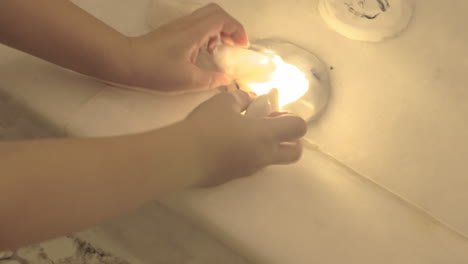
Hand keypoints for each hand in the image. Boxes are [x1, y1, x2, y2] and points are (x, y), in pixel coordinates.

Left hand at [124, 3, 248, 91]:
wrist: (126, 62)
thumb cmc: (156, 70)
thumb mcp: (188, 80)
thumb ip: (211, 80)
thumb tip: (226, 80)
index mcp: (194, 31)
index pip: (222, 19)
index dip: (236, 29)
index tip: (242, 47)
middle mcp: (188, 24)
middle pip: (215, 13)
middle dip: (229, 28)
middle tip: (234, 46)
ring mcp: (179, 27)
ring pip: (206, 19)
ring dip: (218, 33)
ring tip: (219, 53)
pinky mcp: (172, 33)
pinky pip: (196, 27)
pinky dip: (206, 36)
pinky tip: (202, 55)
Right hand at [183, 90, 307, 186]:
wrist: (184, 157)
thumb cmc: (208, 125)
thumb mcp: (224, 102)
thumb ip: (242, 99)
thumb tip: (250, 100)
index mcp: (267, 135)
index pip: (299, 128)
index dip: (293, 118)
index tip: (273, 113)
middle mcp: (264, 156)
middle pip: (295, 153)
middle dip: (292, 141)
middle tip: (271, 128)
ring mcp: (250, 170)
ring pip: (272, 161)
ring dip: (267, 147)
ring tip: (242, 134)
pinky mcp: (234, 178)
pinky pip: (250, 166)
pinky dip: (248, 156)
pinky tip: (226, 146)